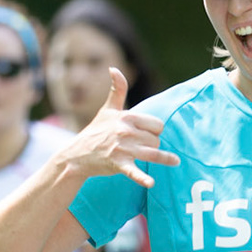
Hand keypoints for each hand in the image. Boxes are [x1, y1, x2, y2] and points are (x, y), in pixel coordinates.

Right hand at [66, 67, 180, 187]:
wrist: (76, 155)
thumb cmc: (95, 132)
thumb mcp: (107, 110)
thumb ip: (116, 90)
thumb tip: (113, 68)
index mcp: (126, 117)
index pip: (157, 125)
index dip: (154, 131)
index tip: (147, 135)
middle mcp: (126, 131)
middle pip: (156, 140)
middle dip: (153, 145)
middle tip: (143, 149)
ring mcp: (122, 148)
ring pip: (153, 153)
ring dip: (164, 158)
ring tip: (175, 161)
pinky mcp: (118, 164)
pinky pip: (134, 171)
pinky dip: (142, 178)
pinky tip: (151, 183)